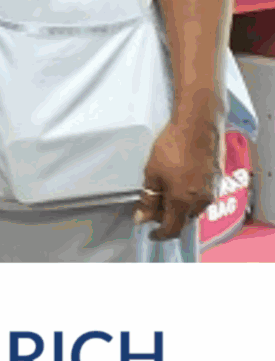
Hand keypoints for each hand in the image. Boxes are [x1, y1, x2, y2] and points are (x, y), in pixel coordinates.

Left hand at [135, 114, 217, 240]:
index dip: (160, 234)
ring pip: (193, 208)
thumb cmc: (173, 147)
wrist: (198, 126)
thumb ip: (148, 199)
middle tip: (152, 206)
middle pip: (183, 219)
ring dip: (179, 206)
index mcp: (183, 202)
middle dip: (167, 217)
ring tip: (164, 191)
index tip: (150, 233)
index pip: (172, 228)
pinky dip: (190, 196)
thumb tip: (141, 218)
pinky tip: (179, 182)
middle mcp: (201, 201)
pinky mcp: (218, 180)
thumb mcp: (152, 173)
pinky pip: (202, 196)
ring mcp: (212, 190)